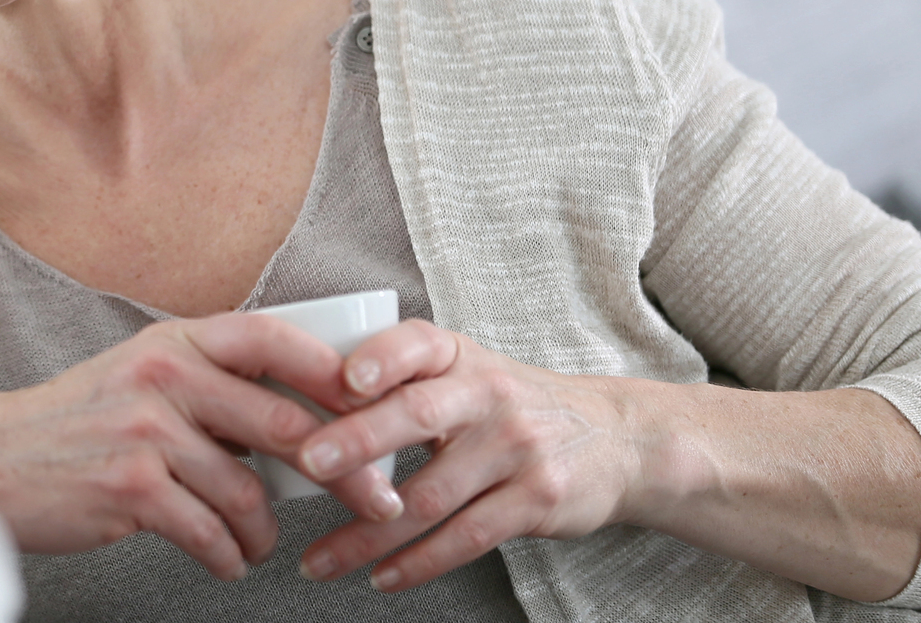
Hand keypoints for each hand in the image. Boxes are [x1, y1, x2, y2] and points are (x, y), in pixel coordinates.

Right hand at [0, 313, 406, 580]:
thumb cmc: (74, 424)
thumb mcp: (140, 377)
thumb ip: (208, 385)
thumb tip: (298, 422)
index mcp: (174, 341)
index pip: (272, 339)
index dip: (333, 371)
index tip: (375, 407)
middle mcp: (163, 376)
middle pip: (284, 425)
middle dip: (344, 472)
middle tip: (376, 500)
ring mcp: (145, 432)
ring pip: (249, 494)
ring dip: (266, 533)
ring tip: (257, 544)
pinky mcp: (129, 489)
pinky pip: (210, 533)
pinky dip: (228, 556)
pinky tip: (224, 559)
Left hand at [292, 320, 638, 590]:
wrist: (617, 437)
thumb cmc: (510, 404)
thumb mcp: (465, 372)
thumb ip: (401, 383)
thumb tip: (303, 405)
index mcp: (459, 355)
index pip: (415, 343)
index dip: (380, 357)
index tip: (343, 379)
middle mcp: (489, 394)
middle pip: (417, 415)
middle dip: (357, 440)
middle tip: (307, 464)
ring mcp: (516, 448)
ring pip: (431, 495)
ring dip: (369, 533)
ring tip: (319, 559)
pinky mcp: (536, 500)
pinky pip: (466, 537)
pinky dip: (419, 562)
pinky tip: (382, 576)